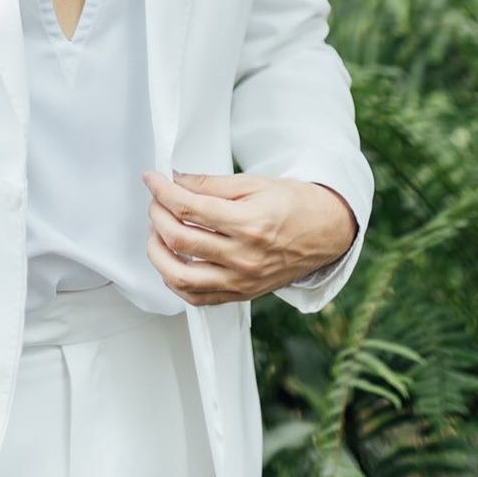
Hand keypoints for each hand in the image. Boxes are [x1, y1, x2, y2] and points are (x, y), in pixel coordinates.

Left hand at [140, 169, 357, 305]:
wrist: (326, 232)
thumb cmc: (293, 204)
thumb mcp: (254, 183)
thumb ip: (211, 184)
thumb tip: (175, 180)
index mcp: (249, 224)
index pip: (189, 208)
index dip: (162, 191)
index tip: (151, 179)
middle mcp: (244, 257)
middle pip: (180, 241)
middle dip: (157, 216)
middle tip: (155, 202)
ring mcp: (242, 281)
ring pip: (182, 278)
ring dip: (158, 254)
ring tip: (156, 233)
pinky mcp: (242, 294)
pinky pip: (198, 298)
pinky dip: (176, 281)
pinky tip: (171, 261)